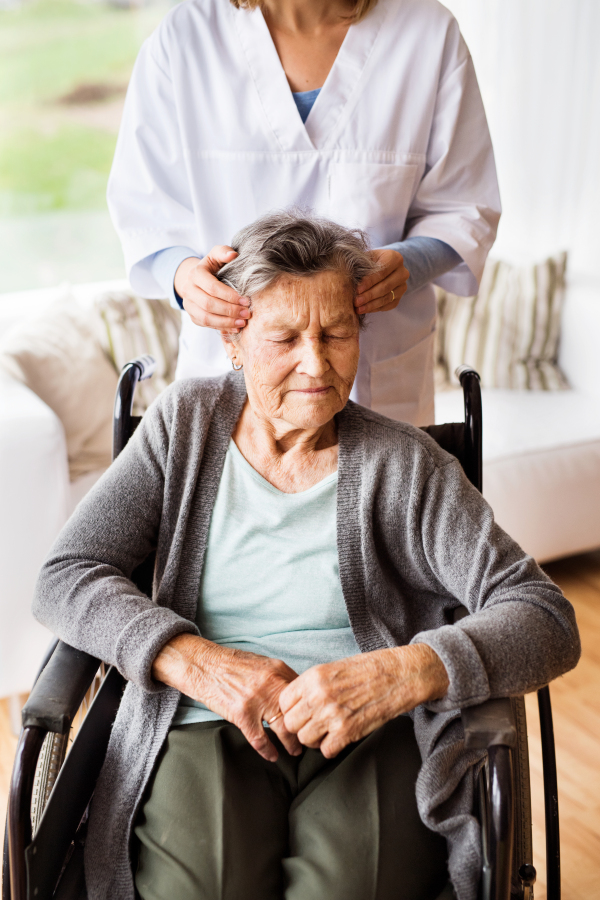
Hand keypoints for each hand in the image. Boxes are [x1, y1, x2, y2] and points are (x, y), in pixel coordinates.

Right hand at [151, 634, 300, 760]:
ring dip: (291, 743)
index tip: (315, 719)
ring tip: (295, 751)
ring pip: (283, 728)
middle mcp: (271, 684)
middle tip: (310, 739)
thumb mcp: (261, 664)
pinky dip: (268, 750)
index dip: (311, 709)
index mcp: (278, 670)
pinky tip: (273, 756)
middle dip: (305, 729)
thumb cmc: (232, 665)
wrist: (203, 665)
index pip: (303, 694)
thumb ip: (280, 678)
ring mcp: (256, 700)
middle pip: (297, 713)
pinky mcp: (241, 714)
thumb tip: (298, 695)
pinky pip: (260, 739)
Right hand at [174, 246, 251, 333]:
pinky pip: (206, 325)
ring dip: (226, 322)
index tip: (246, 300)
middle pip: (209, 304)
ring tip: (242, 322)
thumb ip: (224, 252)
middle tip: (247, 313)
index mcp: (195, 274)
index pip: (212, 288)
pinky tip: (235, 327)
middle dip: (230, 310)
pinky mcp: (192, 316)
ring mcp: (188, 304)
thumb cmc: (212, 266)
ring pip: (206, 317)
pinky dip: (221, 327)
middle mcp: (188, 290)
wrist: (198, 279)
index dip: (229, 296)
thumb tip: (233, 255)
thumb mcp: (216, 255)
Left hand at [279, 644, 448, 758]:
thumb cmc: (366, 670)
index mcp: (313, 677)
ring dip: (315, 738)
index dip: (291, 709)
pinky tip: (340, 737)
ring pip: (305, 740)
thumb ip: (311, 686)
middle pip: (290, 724)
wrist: (397, 675)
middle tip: (314, 723)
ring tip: (328, 730)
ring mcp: (332, 715)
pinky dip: (331, 747)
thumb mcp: (332, 669)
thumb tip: (295, 704)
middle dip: (301, 726)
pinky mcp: (347, 732)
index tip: (301, 711)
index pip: (283, 702)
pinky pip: (326, 751)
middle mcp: (318, 696)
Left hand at [355, 248, 409, 314]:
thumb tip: (350, 281)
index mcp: (395, 258)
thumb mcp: (365, 259)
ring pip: (387, 298)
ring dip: (371, 305)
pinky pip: (388, 305)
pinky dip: (375, 308)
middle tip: (356, 302)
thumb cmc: (368, 261)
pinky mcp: (399, 297)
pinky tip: (364, 310)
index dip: (369, 282)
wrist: (378, 266)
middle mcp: (402, 272)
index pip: (382, 272)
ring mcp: (402, 286)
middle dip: (369, 295)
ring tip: (358, 309)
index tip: (357, 289)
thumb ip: (360, 266)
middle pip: (385, 287)